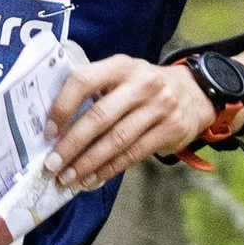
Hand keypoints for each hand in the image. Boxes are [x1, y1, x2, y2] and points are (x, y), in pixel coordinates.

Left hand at [46, 54, 215, 190]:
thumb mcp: (122, 76)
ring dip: (88, 163)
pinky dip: (109, 170)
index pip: (83, 81)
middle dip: (72, 144)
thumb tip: (55, 129)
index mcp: (120, 66)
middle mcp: (141, 83)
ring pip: (116, 140)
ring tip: (69, 178)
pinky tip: (93, 179)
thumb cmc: (144, 88)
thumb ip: (95, 92)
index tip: (48, 131)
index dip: (62, 107)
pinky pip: (133, 154)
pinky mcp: (171, 129)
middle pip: (99, 117)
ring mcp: (159, 106)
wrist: (195, 92)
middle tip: (52, 164)